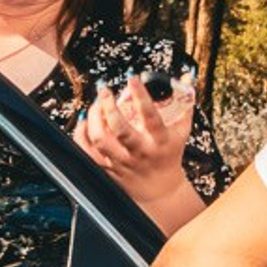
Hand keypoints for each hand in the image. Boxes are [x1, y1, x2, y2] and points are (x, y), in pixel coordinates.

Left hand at [76, 73, 196, 191]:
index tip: (132, 78)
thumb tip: (185, 76)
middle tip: (105, 90)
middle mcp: (139, 152)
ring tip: (95, 105)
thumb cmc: (170, 154)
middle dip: (109, 106)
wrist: (160, 190)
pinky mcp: (107, 169)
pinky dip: (81, 135)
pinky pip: (87, 152)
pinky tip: (84, 122)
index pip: (150, 115)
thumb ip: (184, 103)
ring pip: (100, 139)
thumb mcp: (182, 130)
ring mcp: (121, 162)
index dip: (141, 95)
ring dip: (93, 118)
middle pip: (120, 129)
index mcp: (159, 140)